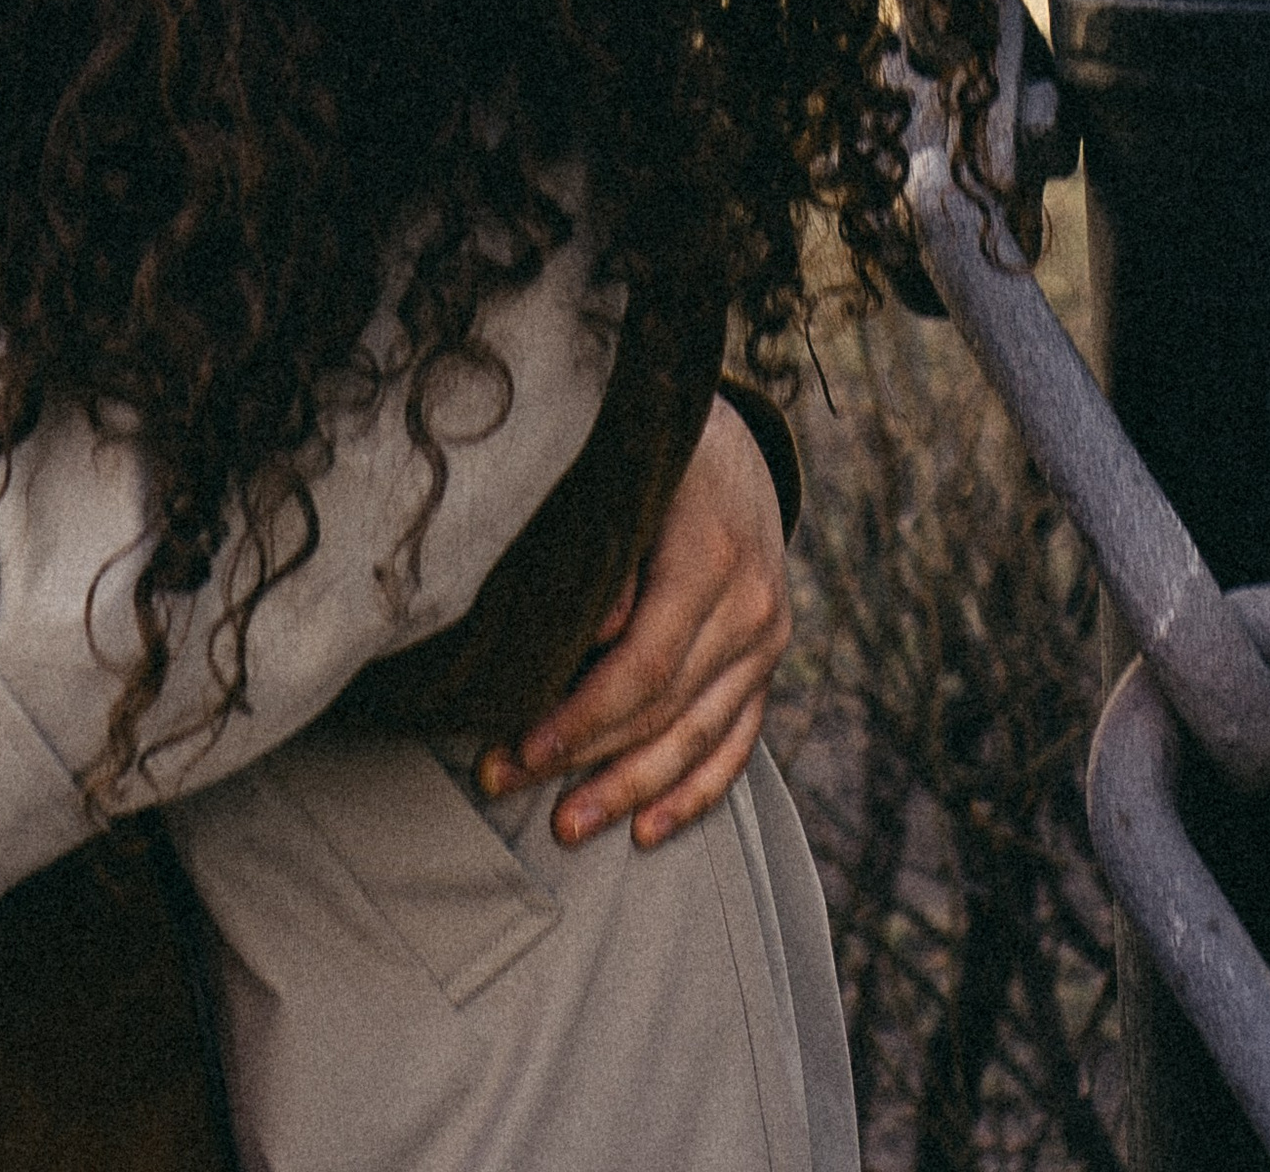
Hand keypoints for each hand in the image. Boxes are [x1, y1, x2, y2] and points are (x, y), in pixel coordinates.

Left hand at [477, 393, 789, 849]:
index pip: (645, 665)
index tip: (518, 748)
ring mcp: (768, 638)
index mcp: (711, 555)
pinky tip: (647, 831)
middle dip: (584, 759)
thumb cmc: (648, 453)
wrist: (724, 438)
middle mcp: (751, 605)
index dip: (581, 718)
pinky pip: (737, 742)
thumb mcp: (624, 478)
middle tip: (500, 783)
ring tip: (565, 826)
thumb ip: (608, 557)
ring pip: (700, 737)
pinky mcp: (768, 661)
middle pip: (666, 710)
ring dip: (631, 790)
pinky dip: (695, 791)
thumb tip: (590, 637)